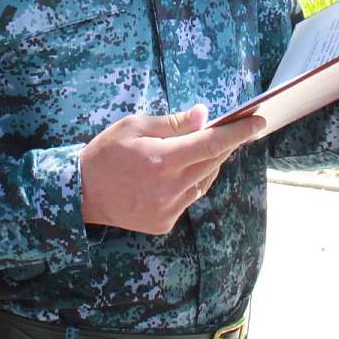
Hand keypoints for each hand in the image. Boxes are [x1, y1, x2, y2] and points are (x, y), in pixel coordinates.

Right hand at [80, 105, 265, 233]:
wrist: (80, 194)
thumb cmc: (105, 153)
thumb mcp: (134, 126)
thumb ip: (173, 123)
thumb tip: (205, 116)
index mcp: (163, 160)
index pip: (212, 143)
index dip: (239, 132)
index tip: (258, 122)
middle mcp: (171, 187)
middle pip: (213, 161)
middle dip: (226, 144)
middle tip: (234, 129)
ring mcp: (169, 208)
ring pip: (204, 181)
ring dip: (209, 163)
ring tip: (202, 148)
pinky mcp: (164, 222)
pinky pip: (189, 198)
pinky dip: (191, 182)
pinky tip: (179, 172)